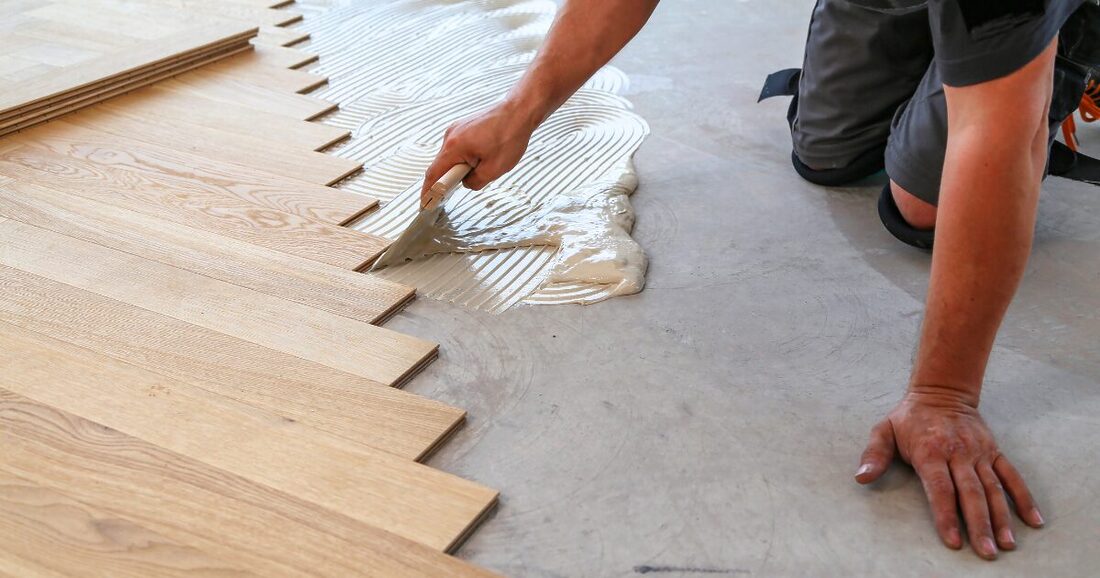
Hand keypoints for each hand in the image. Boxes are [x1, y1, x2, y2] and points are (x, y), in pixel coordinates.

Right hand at [421, 102, 536, 206]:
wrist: (518, 111)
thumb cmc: (509, 135)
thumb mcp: (494, 169)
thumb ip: (475, 182)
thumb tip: (466, 183)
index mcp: (454, 147)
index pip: (434, 175)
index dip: (428, 191)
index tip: (424, 203)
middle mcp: (451, 136)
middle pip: (440, 165)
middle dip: (447, 179)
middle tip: (457, 190)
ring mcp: (456, 129)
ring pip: (450, 156)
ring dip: (459, 167)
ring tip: (481, 167)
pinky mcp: (463, 127)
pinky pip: (458, 147)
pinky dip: (464, 157)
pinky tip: (481, 159)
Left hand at [855, 388, 1044, 559]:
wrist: (942, 392)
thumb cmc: (909, 418)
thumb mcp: (884, 430)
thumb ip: (874, 455)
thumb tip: (861, 477)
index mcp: (931, 451)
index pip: (940, 488)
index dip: (946, 515)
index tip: (953, 540)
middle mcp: (959, 453)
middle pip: (971, 494)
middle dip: (979, 525)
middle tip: (986, 552)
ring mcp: (980, 453)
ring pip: (994, 489)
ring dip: (1002, 518)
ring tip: (1007, 544)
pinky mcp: (994, 451)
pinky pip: (1012, 476)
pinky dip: (1024, 498)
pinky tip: (1033, 521)